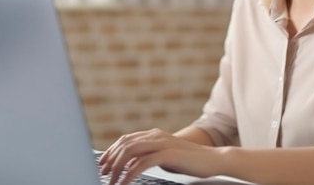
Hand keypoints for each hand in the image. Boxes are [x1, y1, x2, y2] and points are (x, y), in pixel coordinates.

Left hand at [99, 128, 222, 184]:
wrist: (212, 159)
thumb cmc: (189, 160)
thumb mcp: (165, 157)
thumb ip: (149, 156)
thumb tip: (131, 165)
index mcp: (154, 134)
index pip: (126, 139)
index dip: (111, 151)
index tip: (102, 164)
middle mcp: (155, 136)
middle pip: (124, 144)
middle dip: (110, 159)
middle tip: (101, 173)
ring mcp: (161, 143)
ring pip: (130, 152)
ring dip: (117, 168)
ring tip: (110, 181)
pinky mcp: (167, 154)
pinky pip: (142, 164)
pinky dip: (129, 174)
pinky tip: (124, 183)